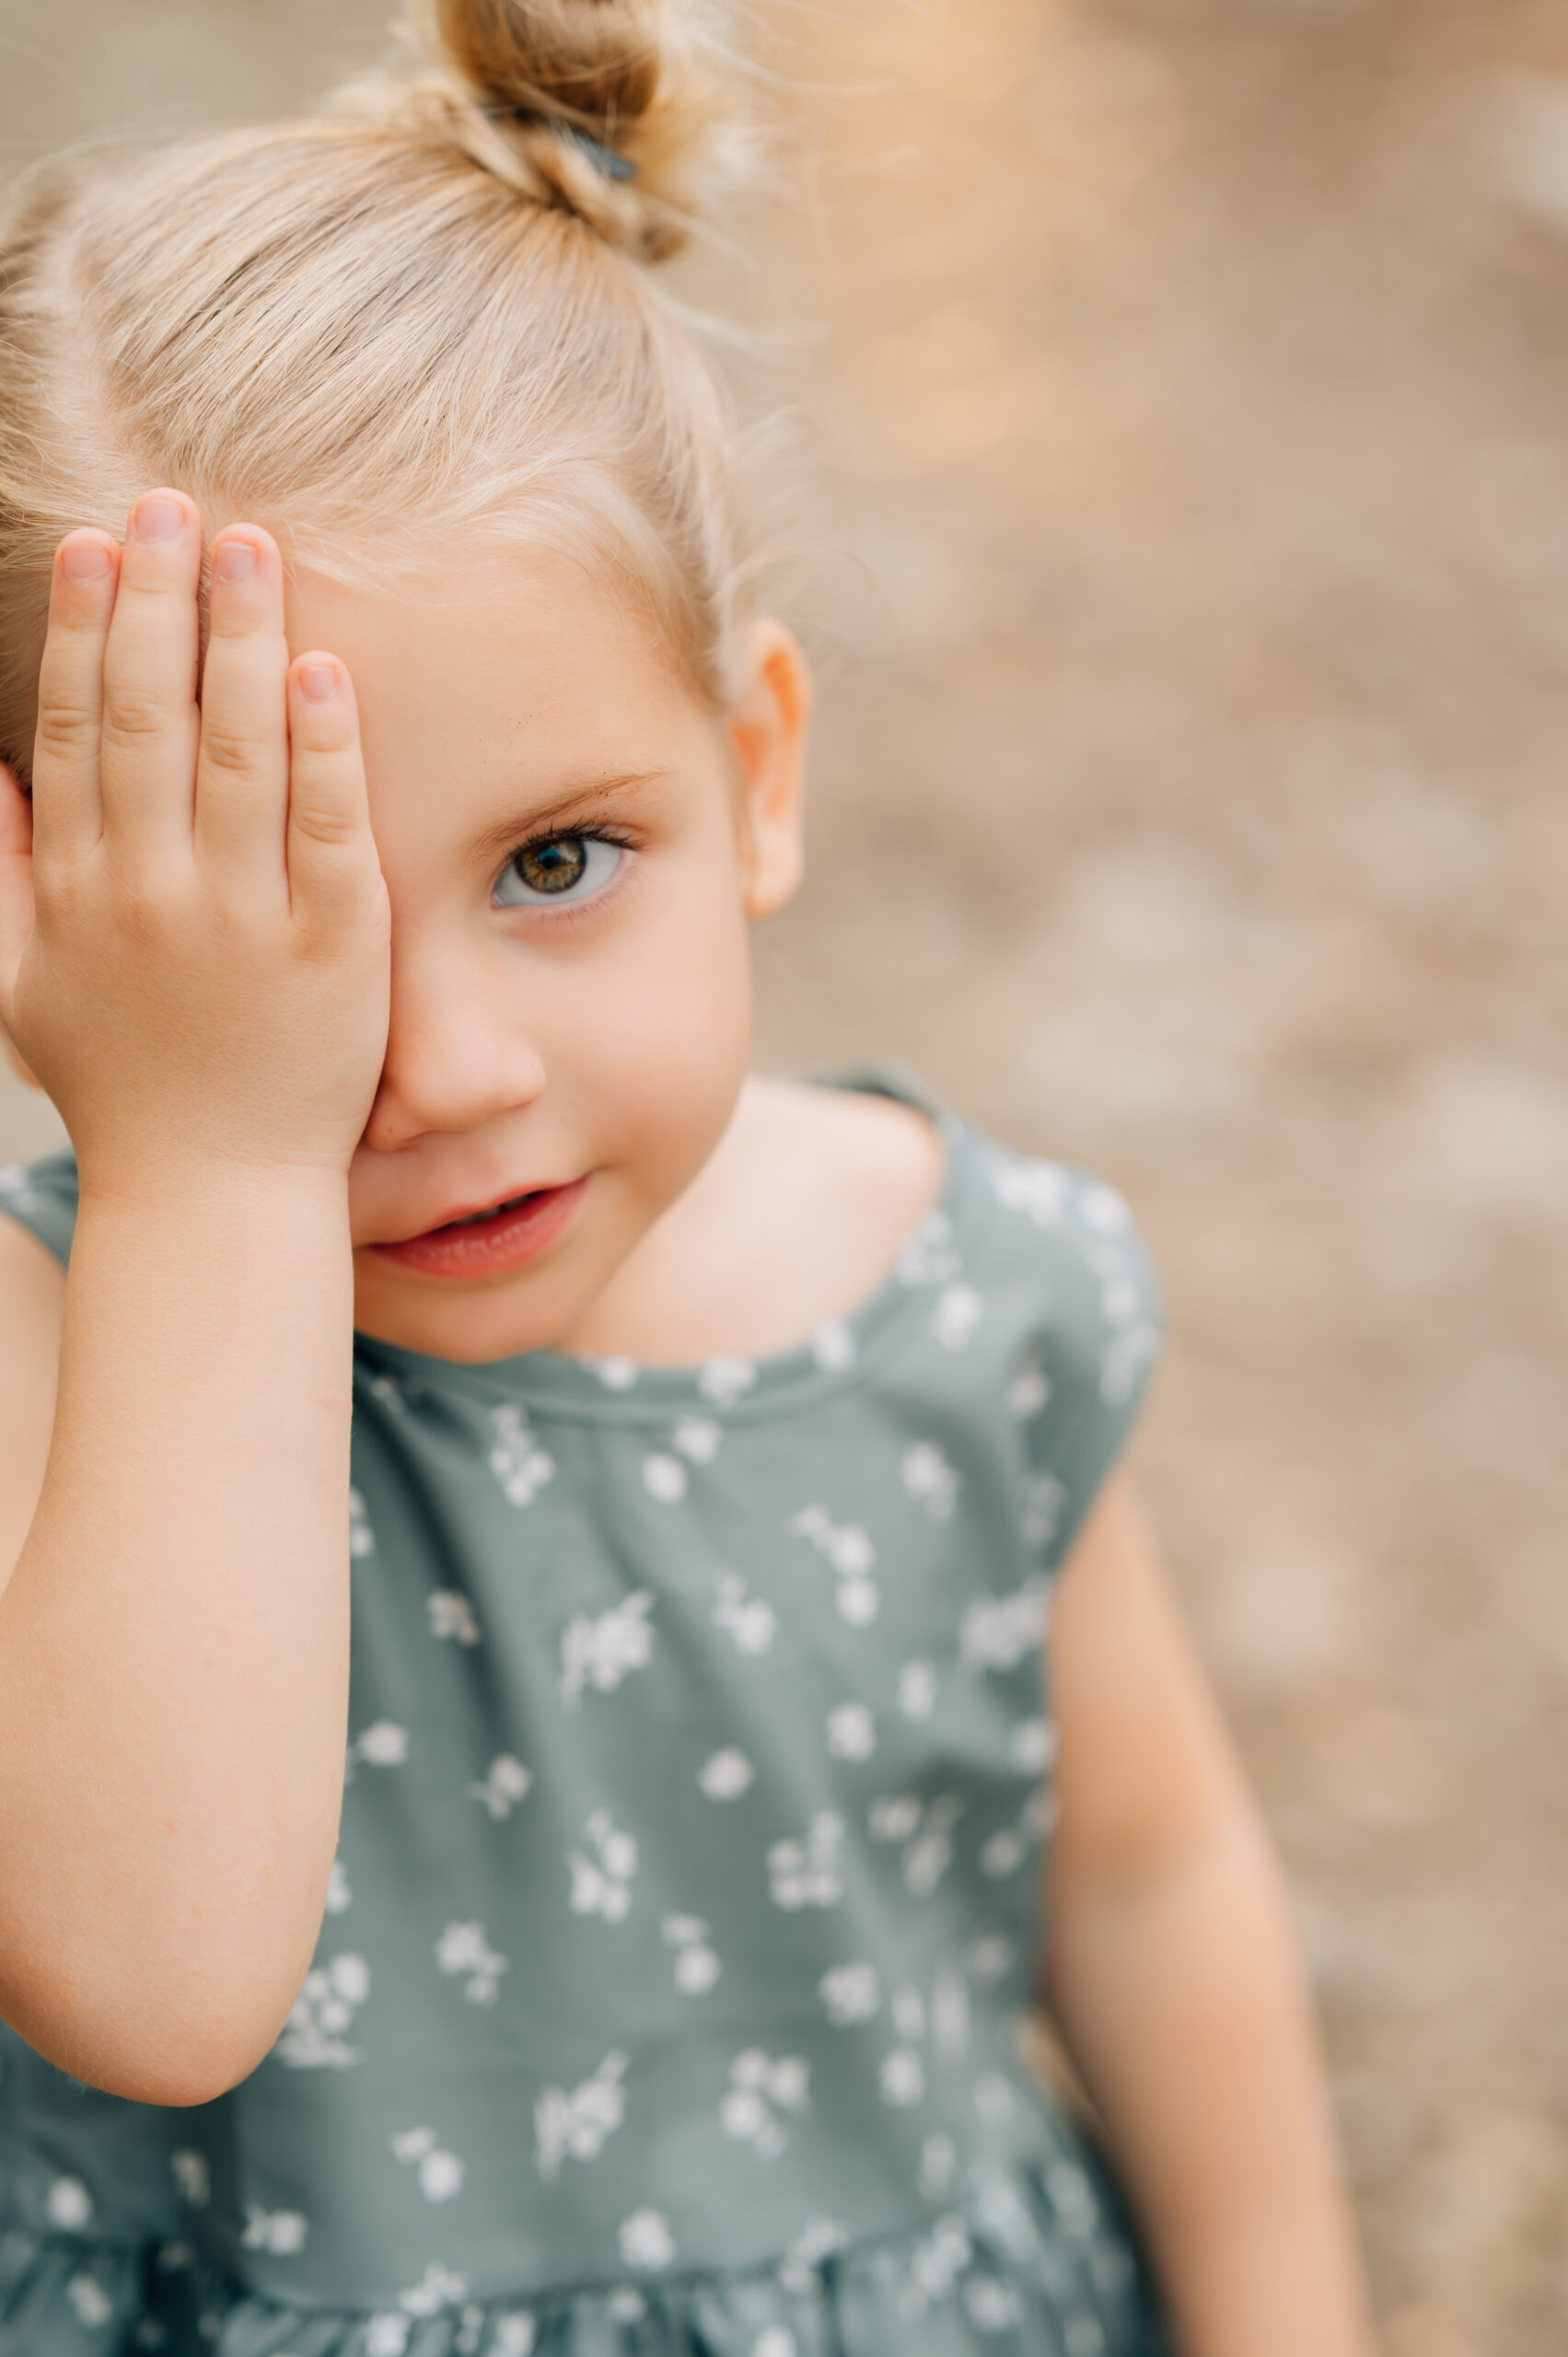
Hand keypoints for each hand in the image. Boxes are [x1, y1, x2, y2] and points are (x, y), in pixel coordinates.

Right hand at [0, 493, 389, 1194]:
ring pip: (238, 753)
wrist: (213, 1192)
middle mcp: (151, 892)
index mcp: (78, 890)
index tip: (93, 546)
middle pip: (147, 718)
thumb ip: (3, 881)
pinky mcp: (334, 949)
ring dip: (239, 640)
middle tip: (170, 506)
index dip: (81, 631)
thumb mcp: (26, 990)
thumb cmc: (124, 1090)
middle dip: (156, 602)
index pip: (76, 732)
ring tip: (248, 545)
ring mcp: (244, 918)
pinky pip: (329, 828)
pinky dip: (325, 748)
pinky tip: (322, 669)